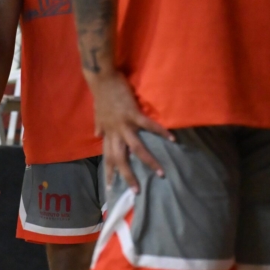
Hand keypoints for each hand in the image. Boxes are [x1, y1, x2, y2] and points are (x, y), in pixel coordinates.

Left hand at [90, 72, 173, 193]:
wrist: (102, 79)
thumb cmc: (102, 96)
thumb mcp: (97, 115)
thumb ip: (99, 126)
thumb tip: (97, 135)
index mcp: (107, 134)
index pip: (107, 157)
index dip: (109, 172)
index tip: (110, 188)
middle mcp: (114, 132)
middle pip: (120, 159)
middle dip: (128, 176)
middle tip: (136, 191)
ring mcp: (124, 124)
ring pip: (136, 148)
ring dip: (149, 161)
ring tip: (161, 173)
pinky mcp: (133, 114)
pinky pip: (149, 126)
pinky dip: (161, 132)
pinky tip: (172, 139)